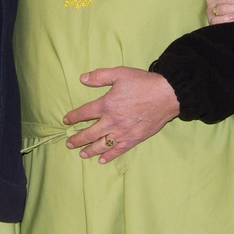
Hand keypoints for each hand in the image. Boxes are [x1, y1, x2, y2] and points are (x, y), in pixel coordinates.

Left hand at [64, 66, 179, 162]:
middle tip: (69, 143)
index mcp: (106, 105)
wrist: (167, 95)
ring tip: (81, 153)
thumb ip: (99, 76)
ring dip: (89, 150)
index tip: (67, 120)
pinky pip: (118, 150)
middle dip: (77, 139)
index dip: (73, 117)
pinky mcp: (134, 139)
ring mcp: (122, 132)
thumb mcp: (119, 73)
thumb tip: (82, 79)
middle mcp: (111, 121)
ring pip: (101, 145)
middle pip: (89, 133)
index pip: (84, 113)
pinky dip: (108, 156)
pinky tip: (101, 159)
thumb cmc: (143, 83)